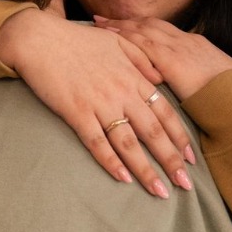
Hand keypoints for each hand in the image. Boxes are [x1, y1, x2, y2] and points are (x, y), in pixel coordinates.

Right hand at [0, 7, 195, 195]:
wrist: (40, 39)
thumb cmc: (77, 39)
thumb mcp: (117, 41)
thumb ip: (141, 57)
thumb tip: (161, 78)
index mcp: (133, 77)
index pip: (165, 112)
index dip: (180, 137)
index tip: (191, 159)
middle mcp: (122, 93)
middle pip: (153, 133)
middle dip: (171, 161)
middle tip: (185, 185)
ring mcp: (99, 104)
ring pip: (128, 143)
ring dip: (145, 170)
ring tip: (159, 192)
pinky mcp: (77, 113)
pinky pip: (97, 142)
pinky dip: (110, 162)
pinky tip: (122, 178)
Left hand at [93, 16, 231, 99]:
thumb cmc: (230, 98)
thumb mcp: (211, 83)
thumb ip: (194, 82)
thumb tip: (187, 88)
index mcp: (196, 45)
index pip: (163, 31)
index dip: (142, 27)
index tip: (125, 25)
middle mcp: (185, 41)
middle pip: (149, 25)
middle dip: (126, 22)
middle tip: (103, 19)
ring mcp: (178, 48)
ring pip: (142, 30)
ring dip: (119, 27)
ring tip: (98, 24)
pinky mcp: (170, 59)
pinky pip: (142, 44)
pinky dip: (124, 39)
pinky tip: (108, 39)